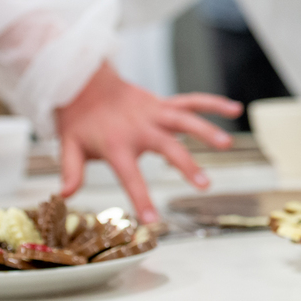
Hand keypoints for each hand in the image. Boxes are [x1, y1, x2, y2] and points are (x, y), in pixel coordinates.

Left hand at [55, 62, 242, 222]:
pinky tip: (235, 109)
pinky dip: (213, 104)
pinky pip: (192, 101)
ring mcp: (154, 113)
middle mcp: (140, 127)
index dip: (141, 198)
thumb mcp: (69, 144)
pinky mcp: (163, 103)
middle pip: (168, 148)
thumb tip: (64, 194)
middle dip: (187, 166)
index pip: (130, 176)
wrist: (84, 80)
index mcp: (116, 143)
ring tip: (227, 144)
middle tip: (205, 185)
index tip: (152, 220)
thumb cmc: (78, 117)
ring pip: (185, 121)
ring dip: (207, 131)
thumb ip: (71, 170)